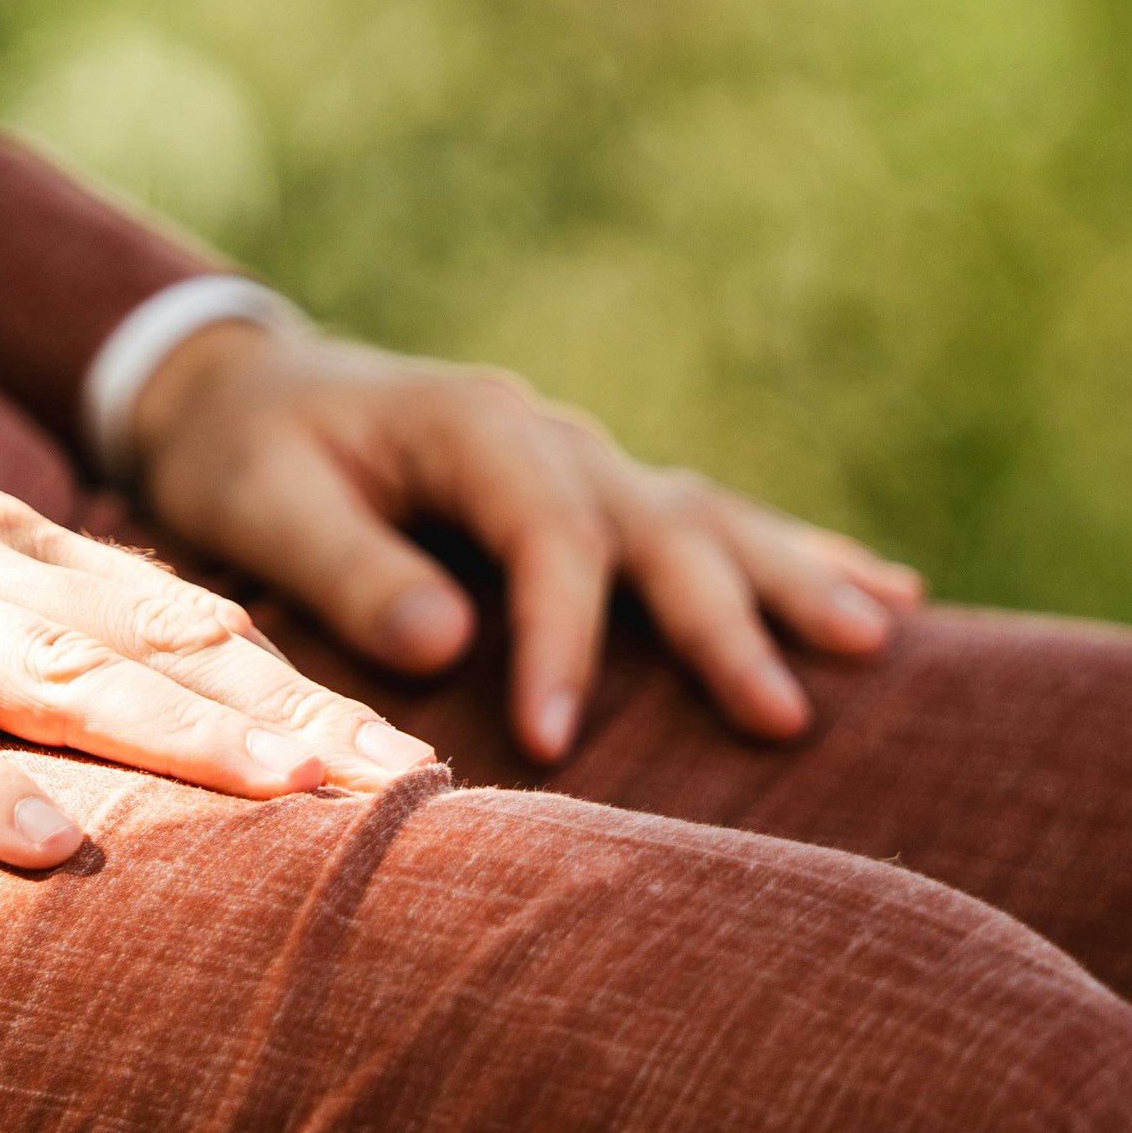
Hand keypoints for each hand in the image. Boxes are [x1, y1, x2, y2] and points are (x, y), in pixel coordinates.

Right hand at [0, 396, 436, 871]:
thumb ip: (5, 649)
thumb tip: (130, 741)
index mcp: (3, 542)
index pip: (186, 620)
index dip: (306, 688)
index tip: (421, 769)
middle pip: (155, 645)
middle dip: (293, 717)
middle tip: (417, 795)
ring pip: (49, 672)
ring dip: (180, 736)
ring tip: (298, 801)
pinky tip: (52, 847)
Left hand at [126, 323, 923, 761]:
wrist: (243, 390)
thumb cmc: (243, 454)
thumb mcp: (260, 503)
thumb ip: (346, 569)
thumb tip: (447, 642)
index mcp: (473, 426)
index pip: (545, 537)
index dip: (560, 641)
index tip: (553, 741)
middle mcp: (551, 434)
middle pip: (657, 524)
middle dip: (722, 617)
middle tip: (780, 713)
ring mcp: (587, 459)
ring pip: (710, 517)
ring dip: (792, 578)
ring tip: (878, 638)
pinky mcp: (599, 494)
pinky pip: (713, 521)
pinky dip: (797, 556)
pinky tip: (888, 597)